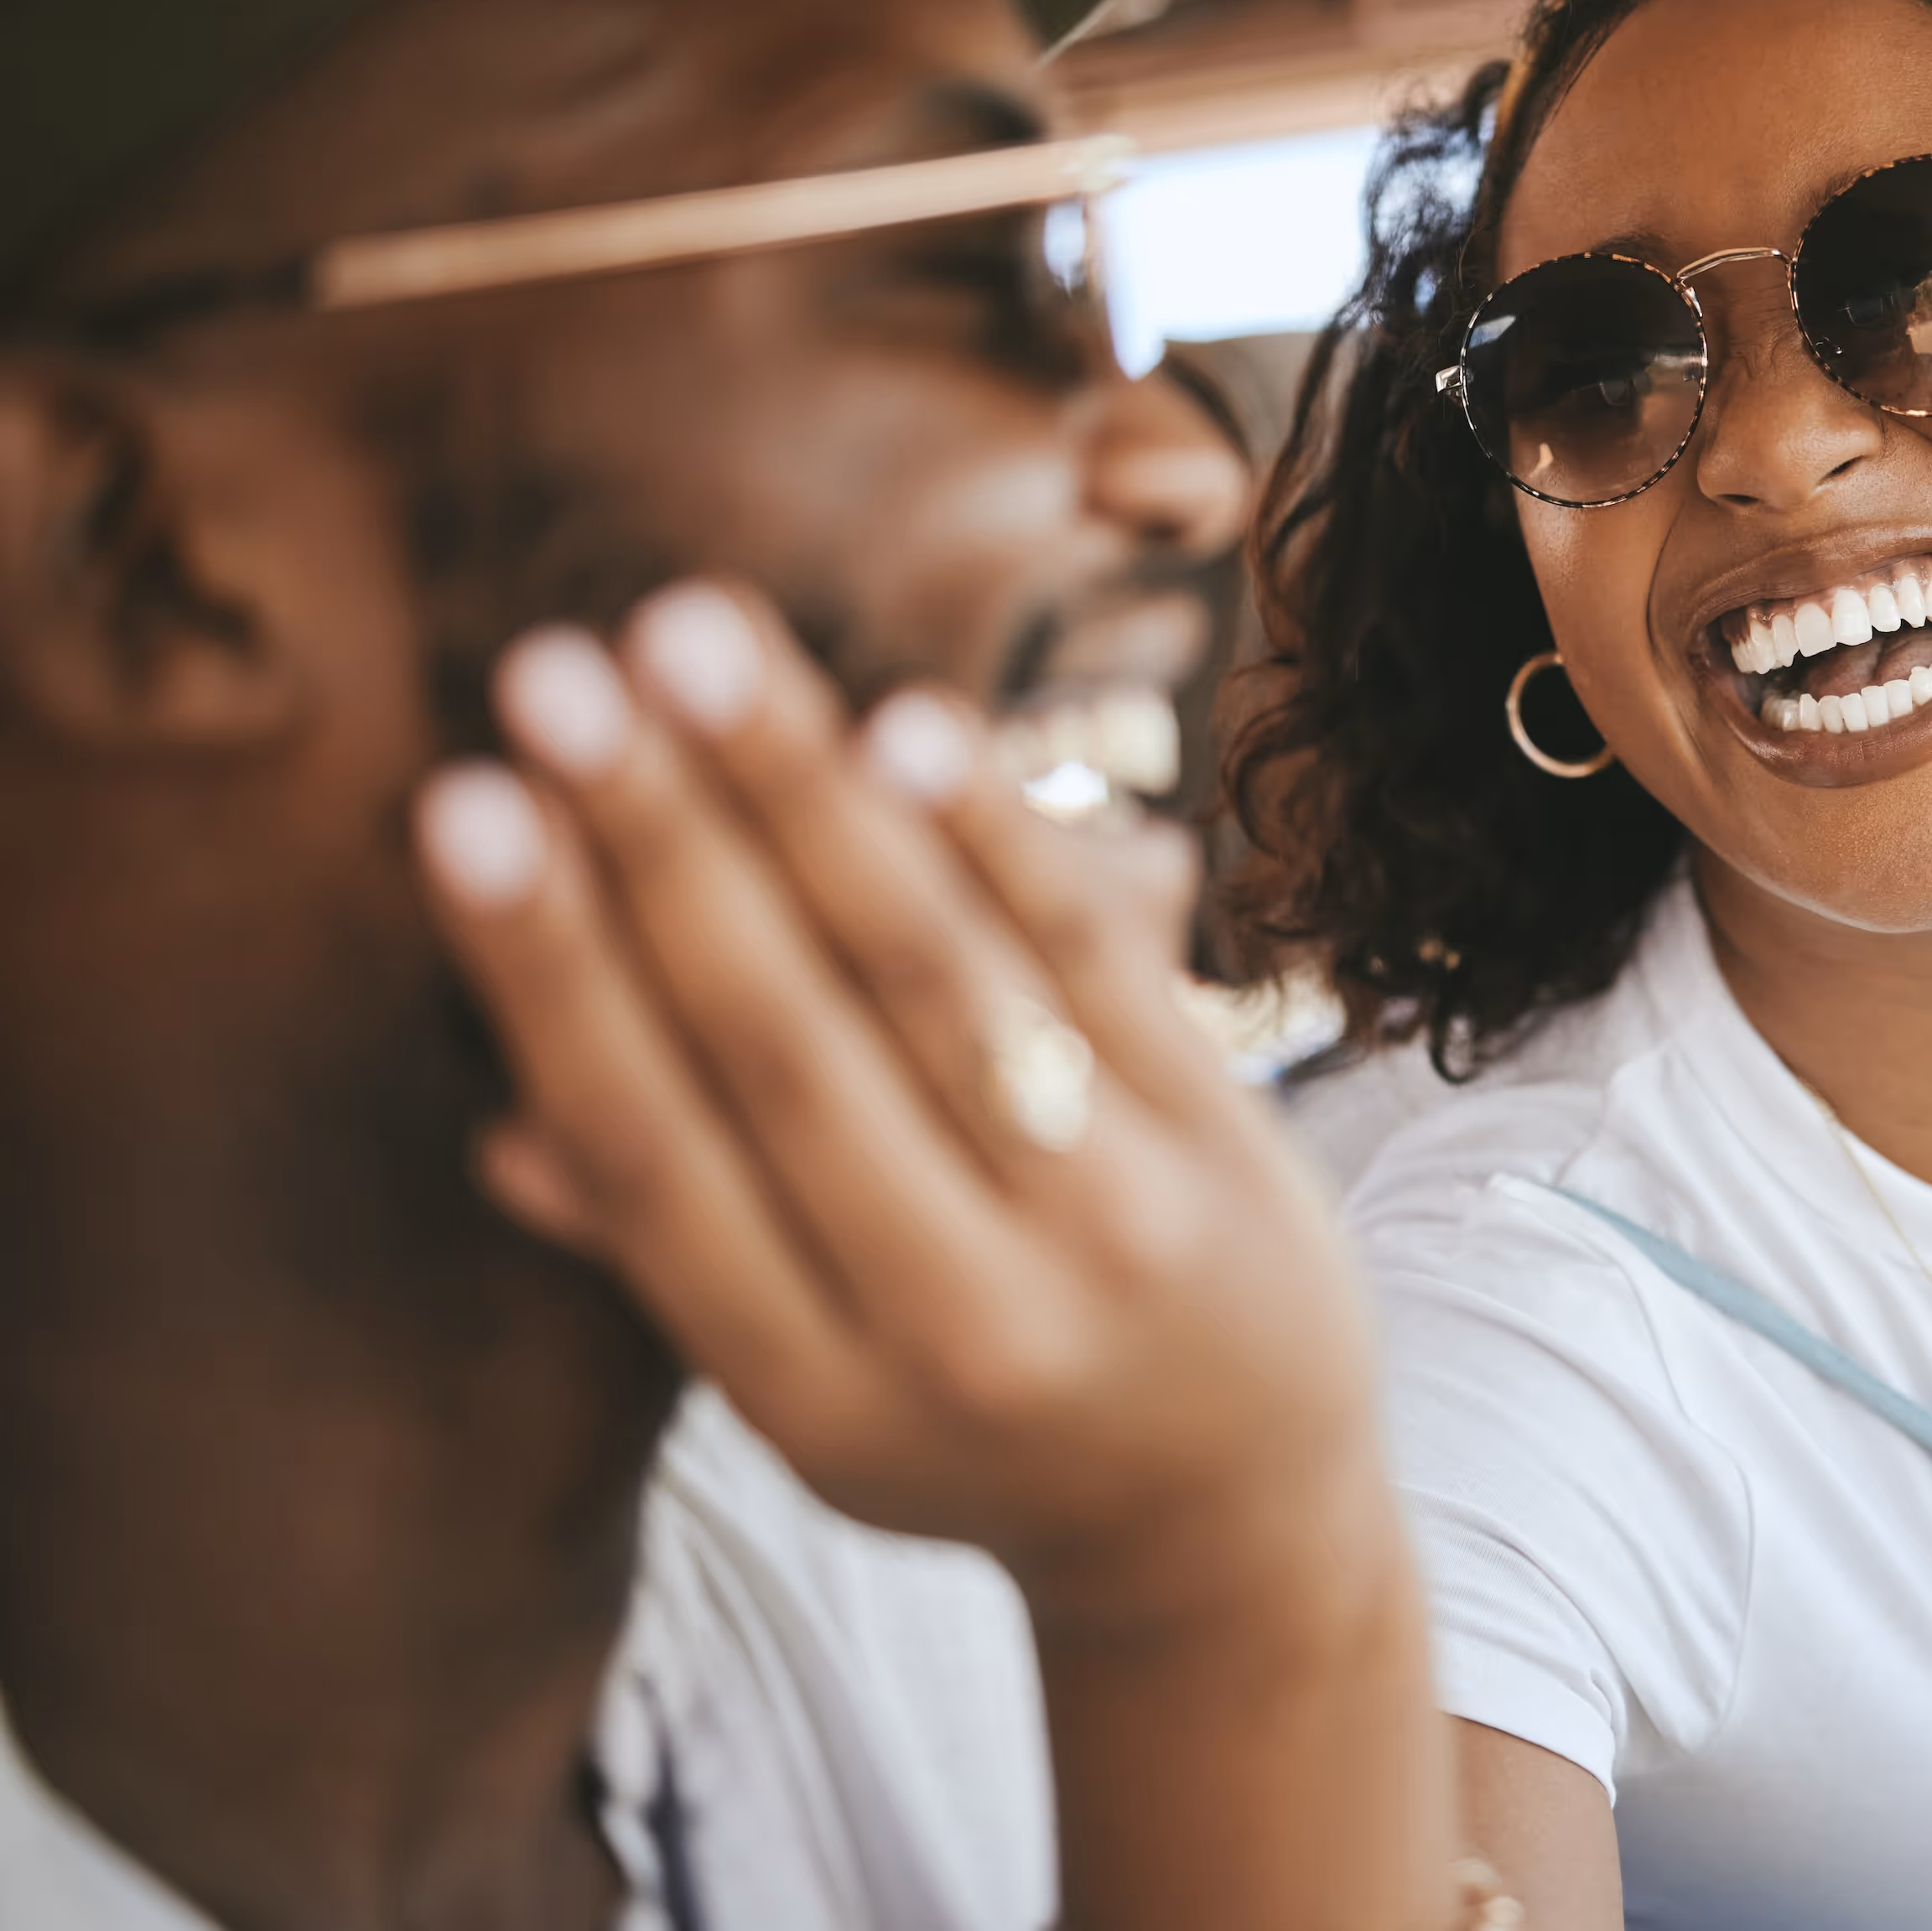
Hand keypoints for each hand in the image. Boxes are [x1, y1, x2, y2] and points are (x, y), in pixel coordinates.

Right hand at [411, 580, 1385, 1638]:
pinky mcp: (1226, 1148)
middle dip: (658, 844)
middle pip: (781, 1046)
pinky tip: (905, 726)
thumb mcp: (817, 1401)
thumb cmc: (983, 1429)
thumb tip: (503, 1127)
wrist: (1233, 1523)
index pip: (657, 1154)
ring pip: (932, 982)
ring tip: (697, 644)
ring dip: (805, 798)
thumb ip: (675, 1257)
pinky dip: (997, 840)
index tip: (463, 811)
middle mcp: (960, 1321)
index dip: (554, 977)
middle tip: (549, 675)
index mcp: (818, 1396)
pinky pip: (1096, 965)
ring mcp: (1109, 1232)